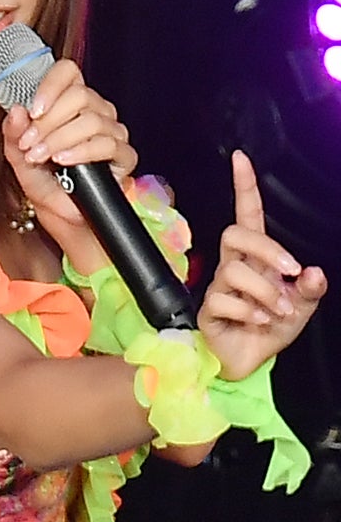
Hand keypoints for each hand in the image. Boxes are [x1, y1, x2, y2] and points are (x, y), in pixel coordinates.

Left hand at [2, 59, 137, 227]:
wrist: (59, 212)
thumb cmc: (41, 179)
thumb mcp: (17, 155)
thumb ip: (12, 133)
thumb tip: (15, 110)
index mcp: (69, 102)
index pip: (68, 72)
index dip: (50, 85)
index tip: (31, 110)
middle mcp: (95, 110)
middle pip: (79, 96)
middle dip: (47, 121)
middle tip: (28, 143)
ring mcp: (112, 131)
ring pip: (91, 120)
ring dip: (59, 139)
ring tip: (39, 156)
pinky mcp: (124, 155)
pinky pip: (107, 144)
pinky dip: (81, 151)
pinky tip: (63, 161)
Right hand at [200, 150, 325, 379]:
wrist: (247, 362)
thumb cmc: (269, 328)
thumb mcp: (301, 308)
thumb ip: (309, 289)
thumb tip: (313, 271)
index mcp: (255, 259)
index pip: (247, 215)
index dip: (244, 187)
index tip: (241, 159)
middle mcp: (233, 267)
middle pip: (235, 234)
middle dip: (268, 250)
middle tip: (291, 273)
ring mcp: (218, 287)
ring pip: (235, 271)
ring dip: (267, 294)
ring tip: (278, 313)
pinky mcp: (208, 309)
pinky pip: (225, 300)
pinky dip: (250, 313)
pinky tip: (258, 323)